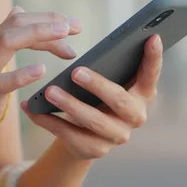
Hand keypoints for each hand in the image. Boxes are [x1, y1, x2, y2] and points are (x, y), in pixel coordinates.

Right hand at [0, 7, 81, 168]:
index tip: (71, 28)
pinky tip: (42, 70)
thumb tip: (18, 11)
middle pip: (16, 25)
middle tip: (78, 27)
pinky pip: (2, 83)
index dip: (46, 22)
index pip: (16, 23)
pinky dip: (22, 74)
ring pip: (8, 42)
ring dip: (40, 35)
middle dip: (50, 22)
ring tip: (66, 36)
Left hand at [22, 35, 162, 159]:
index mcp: (143, 93)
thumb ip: (108, 64)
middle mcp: (135, 116)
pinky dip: (49, 120)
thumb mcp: (108, 80)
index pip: (151, 74)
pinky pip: (69, 134)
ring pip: (93, 120)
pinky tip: (33, 109)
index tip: (152, 37)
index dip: (154, 58)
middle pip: (119, 100)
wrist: (85, 135)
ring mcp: (117, 136)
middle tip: (75, 71)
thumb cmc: (97, 96)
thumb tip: (82, 39)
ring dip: (69, 104)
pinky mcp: (95, 149)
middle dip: (97, 85)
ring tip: (50, 91)